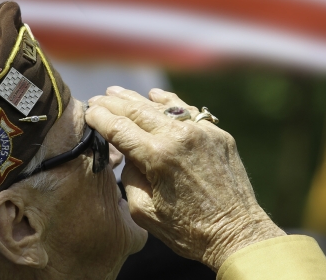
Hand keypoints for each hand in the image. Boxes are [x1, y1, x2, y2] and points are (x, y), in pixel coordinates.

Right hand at [86, 87, 285, 270]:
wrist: (236, 233)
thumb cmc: (188, 230)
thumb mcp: (144, 211)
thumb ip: (129, 177)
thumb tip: (129, 155)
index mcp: (157, 156)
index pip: (119, 128)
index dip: (100, 117)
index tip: (88, 111)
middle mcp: (179, 136)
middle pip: (137, 110)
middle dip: (114, 103)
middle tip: (98, 98)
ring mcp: (202, 132)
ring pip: (163, 106)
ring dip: (138, 99)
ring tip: (119, 92)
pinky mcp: (218, 134)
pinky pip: (188, 112)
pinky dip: (169, 104)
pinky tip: (156, 97)